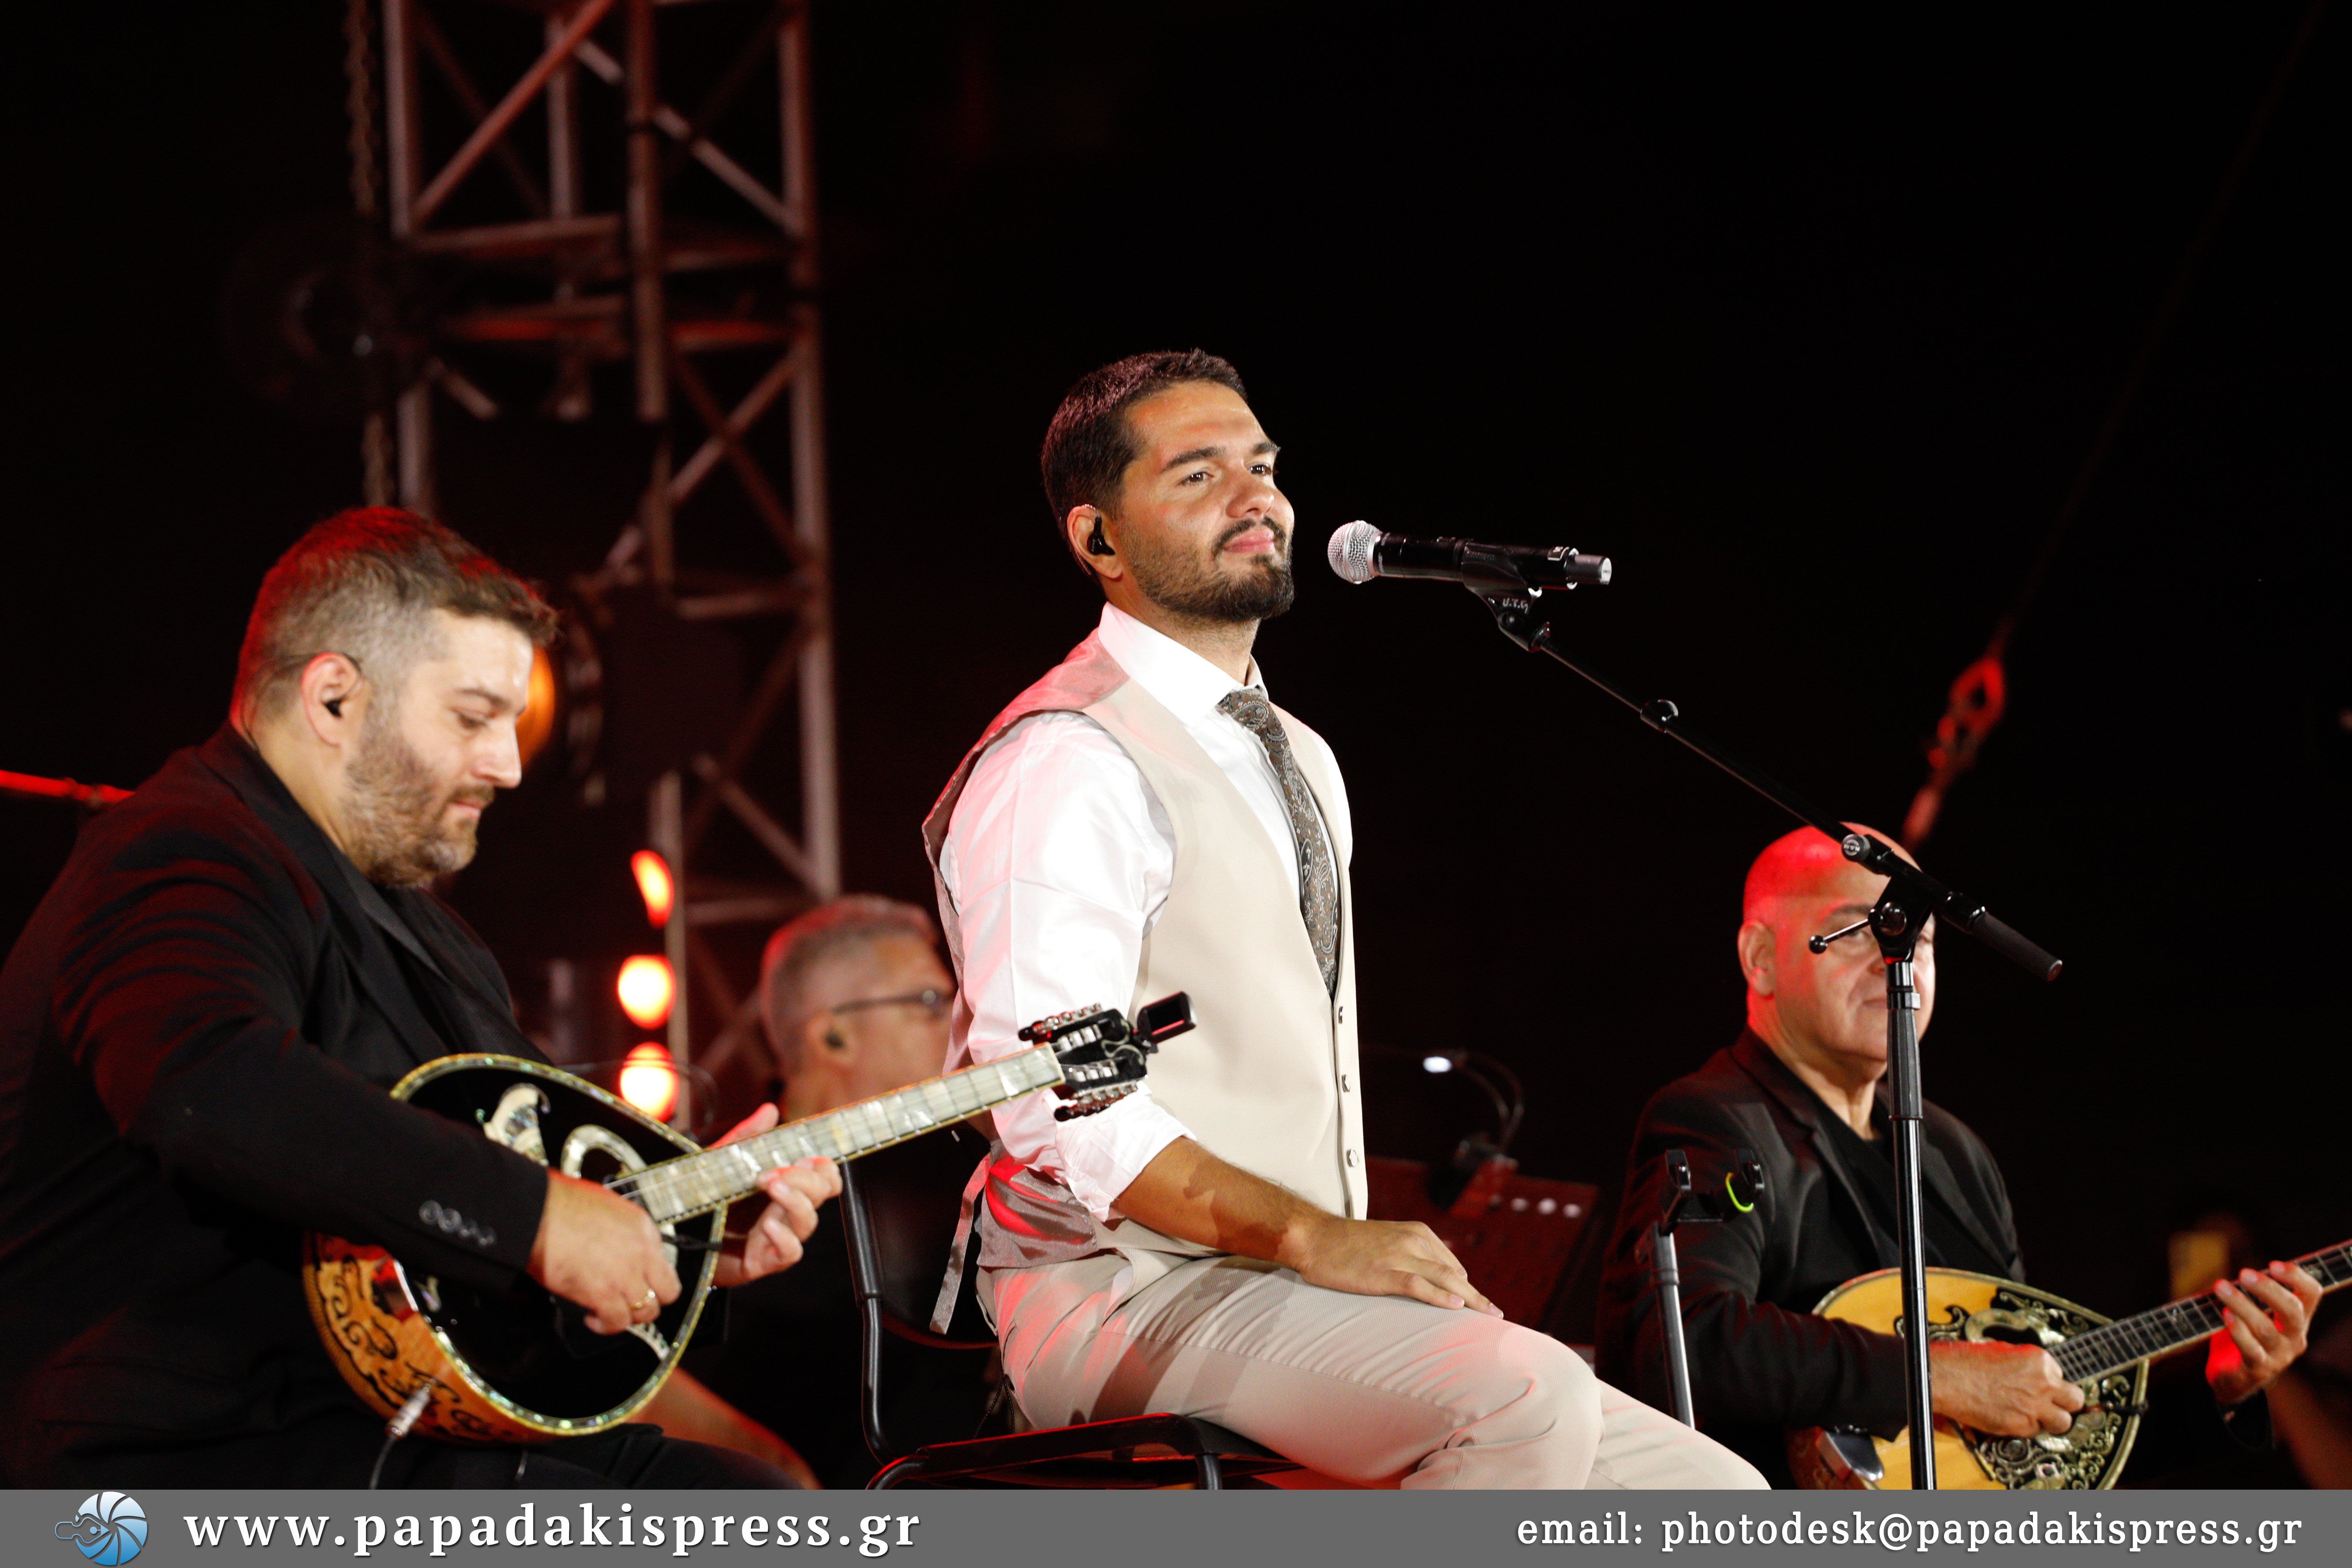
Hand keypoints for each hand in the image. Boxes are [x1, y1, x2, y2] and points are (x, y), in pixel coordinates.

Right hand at [529, 1170, 680, 1334]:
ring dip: (629, 1315)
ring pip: (647, 1311)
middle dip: (652, 1300)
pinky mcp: (602, 1293)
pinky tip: (594, 1318)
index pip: (664, 1260)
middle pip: (668, 1291)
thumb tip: (616, 1245)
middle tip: (633, 1301)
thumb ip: (620, 1230)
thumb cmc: (560, 1206)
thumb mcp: (606, 1207)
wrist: (537, 1213)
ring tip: (611, 1312)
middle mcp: (641, 1252)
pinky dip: (607, 1325)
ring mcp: (625, 1275)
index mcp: (642, 1227)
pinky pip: (618, 1322)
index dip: (649, 1275)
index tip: (638, 1279)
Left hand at [705, 1102, 840, 1287]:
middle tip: (772, 1173)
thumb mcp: (720, 1164)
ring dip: (795, 1201)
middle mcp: (785, 1213)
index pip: (824, 1178)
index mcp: (783, 1188)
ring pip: (809, 1221)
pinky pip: (791, 1253)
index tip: (806, 1158)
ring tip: (771, 1186)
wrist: (674, 1239)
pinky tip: (767, 1226)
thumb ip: (745, 1138)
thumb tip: (770, 1109)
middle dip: (805, 1178)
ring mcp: (777, 1237)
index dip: (824, 1168)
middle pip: (821, 1194)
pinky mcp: (764, 1261)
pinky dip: (784, 1238)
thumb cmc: (702, 1200)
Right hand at [1278, 1210, 1502, 1314]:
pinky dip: (1440, 1297)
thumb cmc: (1344, 1243)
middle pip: (1454, 1272)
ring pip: (1444, 1278)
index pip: (1451, 1262)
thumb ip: (1407, 1254)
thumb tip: (1427, 1277)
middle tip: (1496, 1314)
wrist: (1314, 1237)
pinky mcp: (1384, 1272)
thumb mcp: (1384, 1241)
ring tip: (1488, 1315)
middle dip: (1477, 1295)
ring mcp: (1398, 1256)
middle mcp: (1412, 1241)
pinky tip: (1456, 1308)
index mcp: (1415, 1232)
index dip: (1467, 1285)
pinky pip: (1419, 1286)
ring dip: (1470, 1299)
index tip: (1479, 1303)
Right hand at [1928, 1339, 2084, 1436]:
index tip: (2046, 1386)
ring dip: (2052, 1419)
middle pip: (2074, 1399)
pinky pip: (2036, 1432)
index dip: (2051, 1381)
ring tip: (2039, 1416)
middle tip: (2055, 1403)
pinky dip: (2028, 1428)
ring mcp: (2034, 1407)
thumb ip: (2024, 1365)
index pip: (2061, 1373)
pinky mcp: (2021, 1426)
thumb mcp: (2001, 1352)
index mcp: (2038, 1360)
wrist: (1945, 1379)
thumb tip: (2031, 1374)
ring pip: (2063, 1422)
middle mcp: (2042, 1383)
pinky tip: (2015, 1419)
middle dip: (2065, 1402)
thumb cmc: (1964, 1362)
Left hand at [2206, 1261, 2321, 1406]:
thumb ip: (2258, 1294)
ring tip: (2221, 1287)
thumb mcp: (2259, 1313)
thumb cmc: (2248, 1335)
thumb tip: (2246, 1271)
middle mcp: (2294, 1338)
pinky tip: (2225, 1314)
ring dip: (2242, 1305)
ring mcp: (2278, 1356)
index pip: (2311, 1294)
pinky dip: (2237, 1330)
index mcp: (2298, 1319)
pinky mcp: (2258, 1369)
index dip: (2297, 1277)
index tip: (2274, 1264)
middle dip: (2268, 1289)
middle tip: (2244, 1273)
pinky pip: (2250, 1349)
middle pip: (2292, 1311)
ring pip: (2265, 1328)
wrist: (2237, 1377)